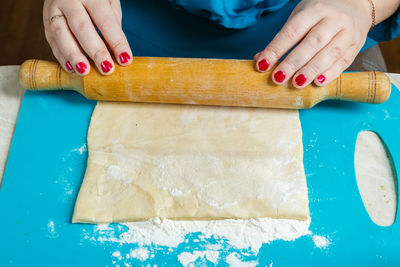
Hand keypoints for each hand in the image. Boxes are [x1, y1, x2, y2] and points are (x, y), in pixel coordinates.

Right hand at [43, 0, 132, 75]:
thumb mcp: (109, 3)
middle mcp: (69, 0)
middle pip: (82, 27)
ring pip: (61, 34)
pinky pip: (51, 40)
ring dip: (74, 55)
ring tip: (85, 71)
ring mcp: (54, 9)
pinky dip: (61, 56)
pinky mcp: (45, 21)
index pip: (105, 20)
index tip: (125, 60)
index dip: (116, 42)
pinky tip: (71, 68)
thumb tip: (118, 54)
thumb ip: (113, 26)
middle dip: (96, 51)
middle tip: (107, 69)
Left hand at [255, 0, 371, 87]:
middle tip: (278, 78)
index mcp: (314, 10)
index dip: (276, 49)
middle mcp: (333, 19)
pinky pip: (343, 61)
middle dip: (293, 63)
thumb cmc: (321, 14)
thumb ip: (282, 38)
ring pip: (330, 53)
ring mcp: (347, 32)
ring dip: (311, 70)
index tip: (262, 65)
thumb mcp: (300, 17)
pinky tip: (317, 82)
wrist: (356, 5)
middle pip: (312, 43)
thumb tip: (260, 59)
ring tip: (297, 83)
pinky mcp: (356, 45)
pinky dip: (330, 73)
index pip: (292, 31)